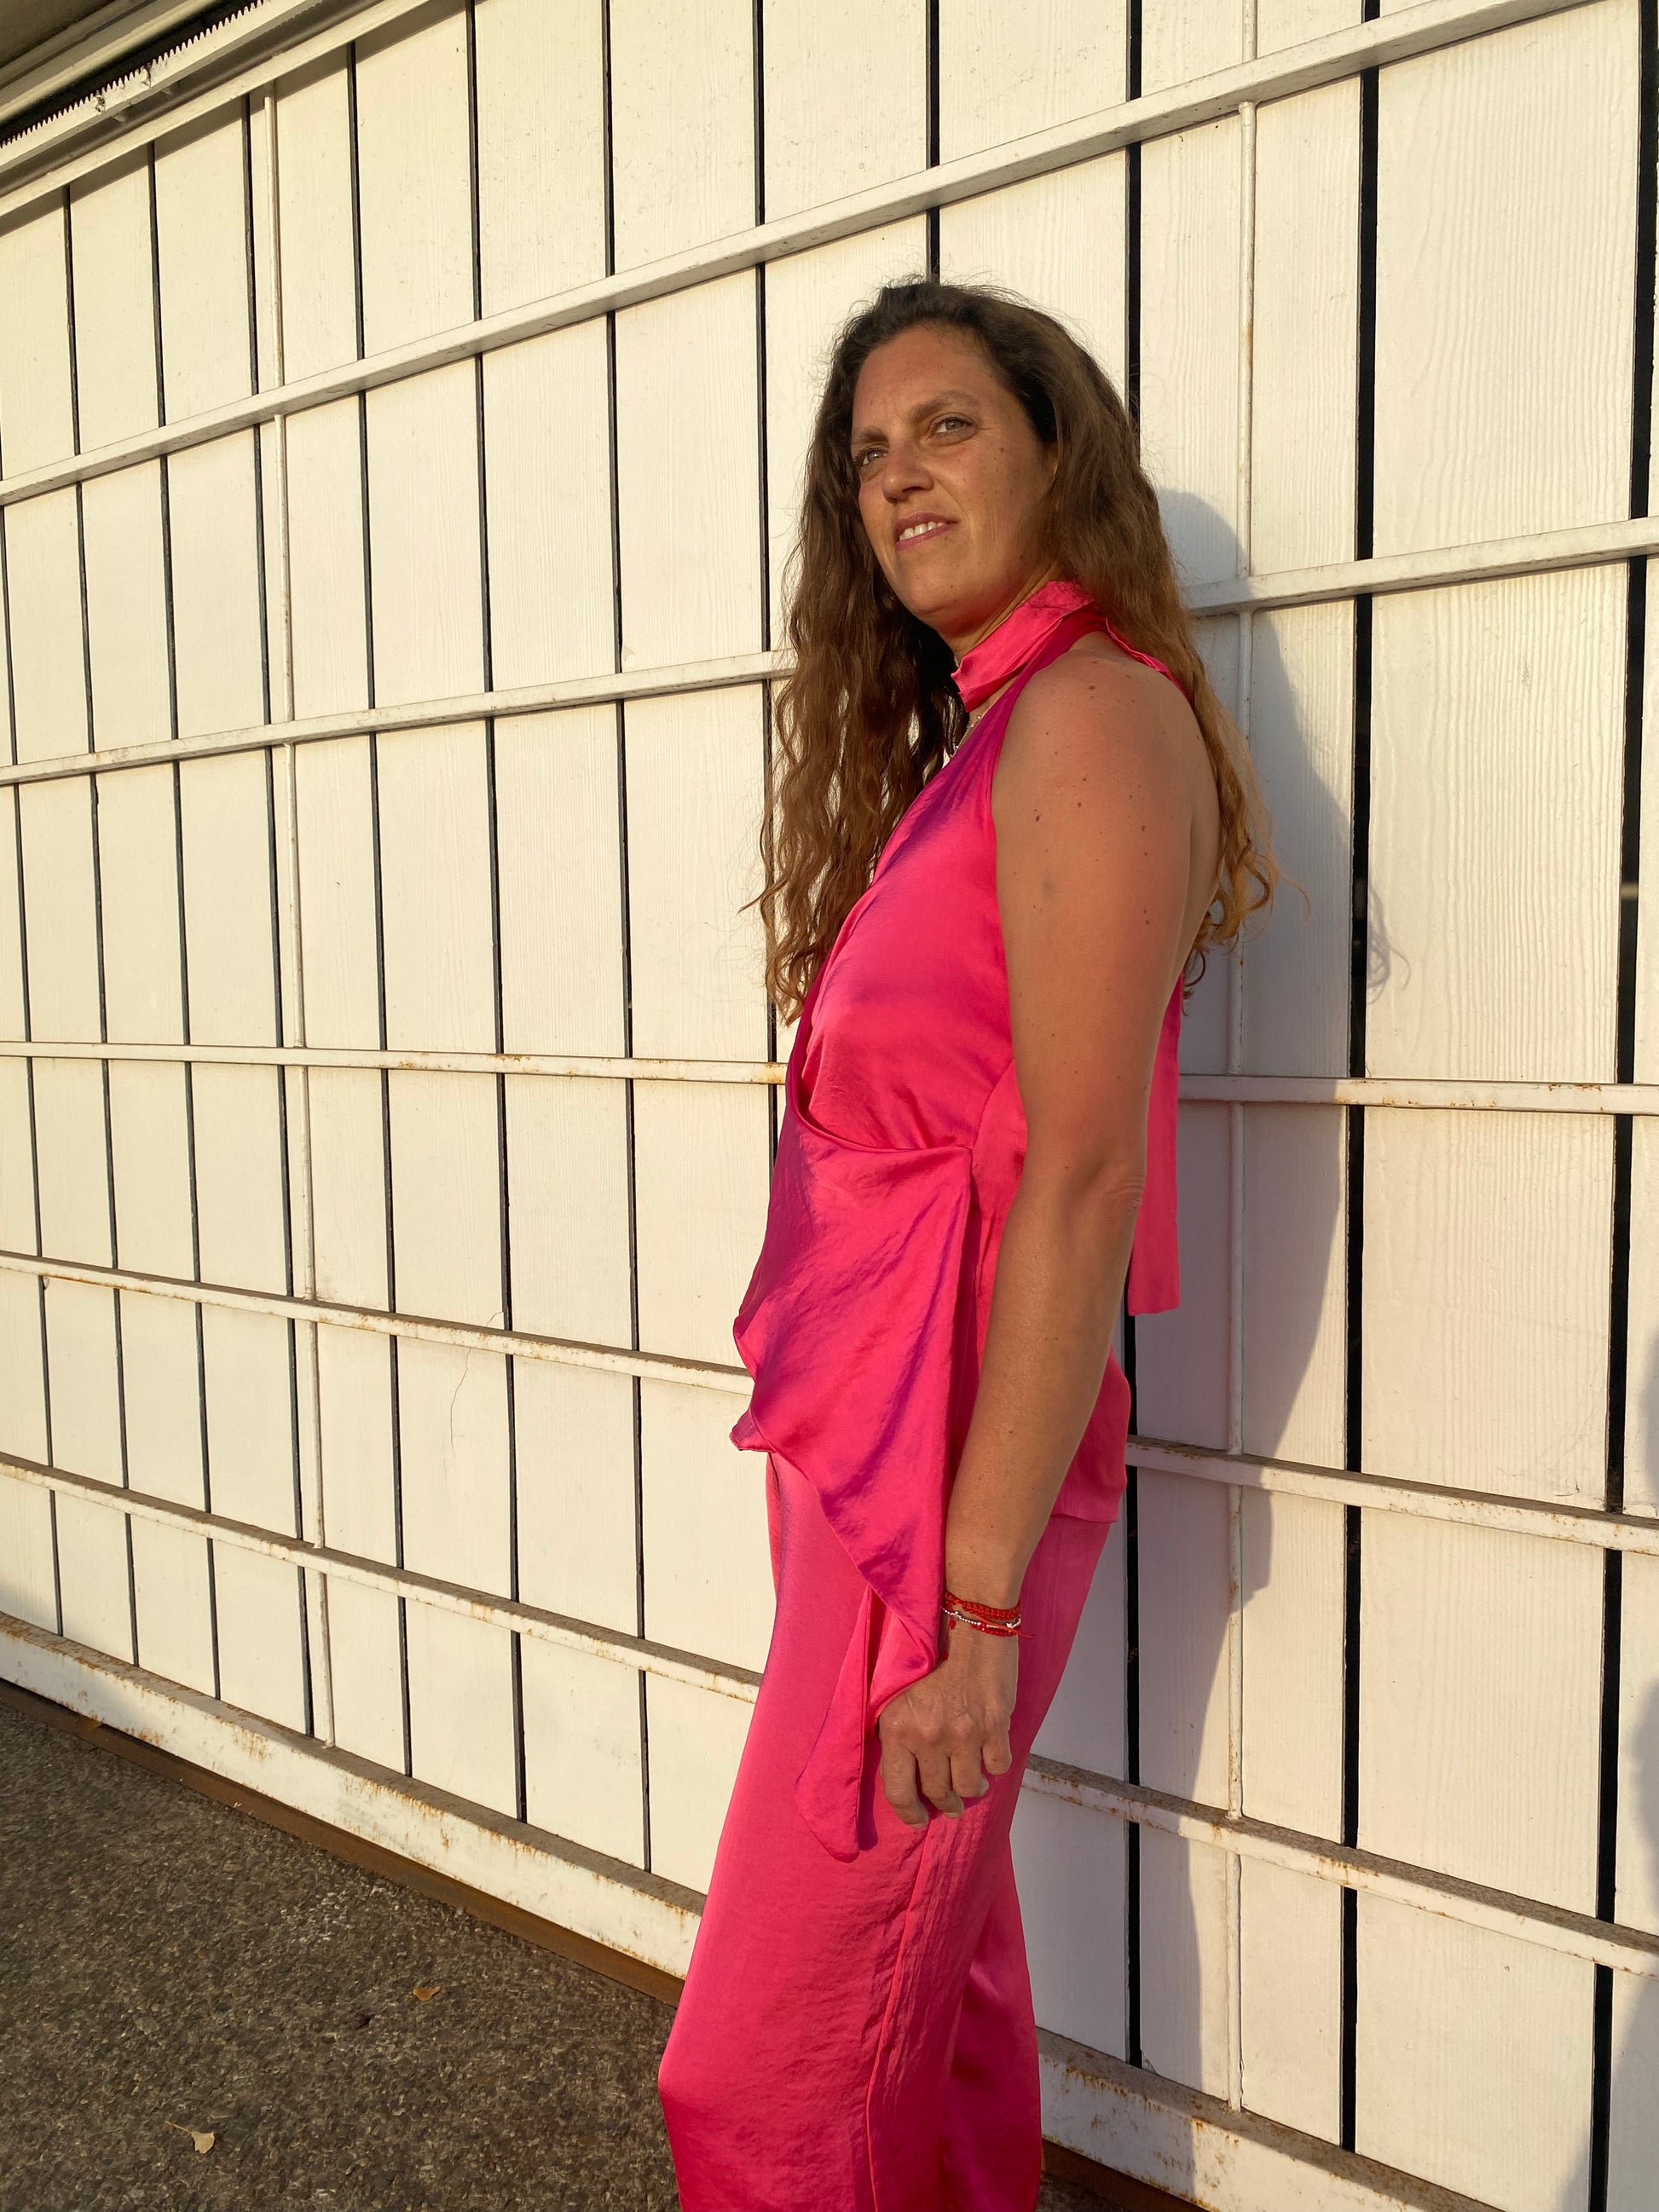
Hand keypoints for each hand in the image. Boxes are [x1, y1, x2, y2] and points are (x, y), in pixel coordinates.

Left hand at [876, 1620, 1018, 1826]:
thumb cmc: (926, 1647)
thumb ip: (894, 1727)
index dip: (909, 1813)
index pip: (898, 1792)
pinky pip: (998, 1765)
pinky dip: (994, 1765)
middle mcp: (929, 1736)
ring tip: (970, 1782)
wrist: (968, 1617)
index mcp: (898, 1728)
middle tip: (948, 1804)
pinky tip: (989, 1754)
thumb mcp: (893, 1688)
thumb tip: (899, 1765)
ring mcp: (965, 1733)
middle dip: (944, 1804)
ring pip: (969, 1786)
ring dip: (970, 1789)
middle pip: (938, 1793)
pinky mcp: (996, 1725)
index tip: (918, 1819)